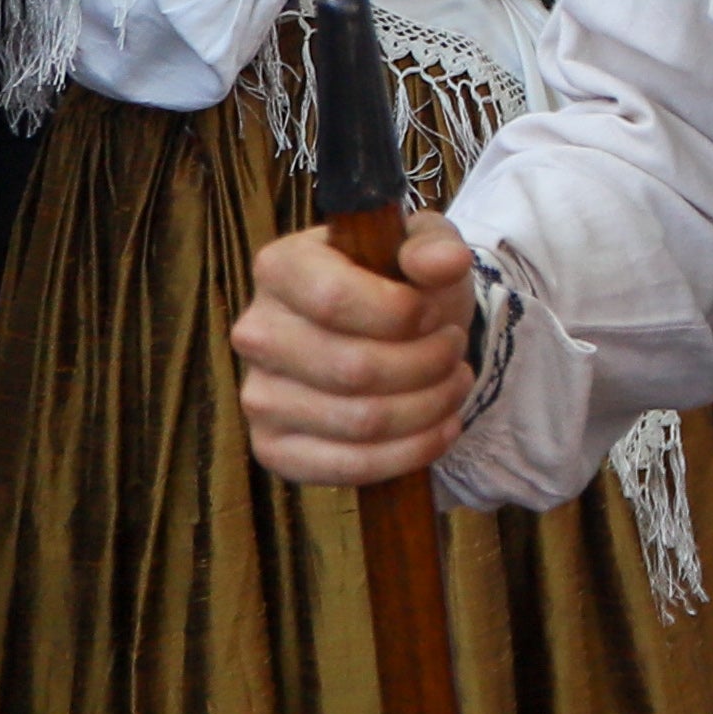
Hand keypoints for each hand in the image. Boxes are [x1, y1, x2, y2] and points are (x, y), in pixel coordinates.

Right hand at [235, 214, 474, 484]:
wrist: (388, 337)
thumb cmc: (401, 285)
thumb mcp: (423, 248)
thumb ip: (434, 246)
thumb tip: (443, 262)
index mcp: (280, 268)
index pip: (334, 299)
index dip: (402, 314)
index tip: (435, 315)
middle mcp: (257, 333)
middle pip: (354, 368)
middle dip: (428, 363)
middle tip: (455, 350)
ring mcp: (258, 396)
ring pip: (360, 421)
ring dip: (429, 407)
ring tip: (454, 383)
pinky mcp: (273, 448)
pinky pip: (347, 467)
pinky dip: (410, 452)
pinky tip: (442, 426)